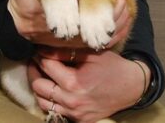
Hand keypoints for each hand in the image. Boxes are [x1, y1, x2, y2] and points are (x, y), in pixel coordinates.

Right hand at [9, 0, 116, 47]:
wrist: (17, 29)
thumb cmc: (22, 2)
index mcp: (56, 5)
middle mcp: (68, 23)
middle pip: (97, 10)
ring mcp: (74, 37)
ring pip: (103, 28)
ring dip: (116, 13)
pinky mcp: (78, 45)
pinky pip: (103, 41)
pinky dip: (117, 30)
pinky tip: (123, 18)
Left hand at [28, 49, 149, 122]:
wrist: (130, 87)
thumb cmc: (112, 67)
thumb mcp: (90, 54)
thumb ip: (65, 53)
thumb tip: (44, 49)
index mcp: (74, 82)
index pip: (46, 66)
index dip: (40, 55)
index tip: (39, 49)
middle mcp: (71, 101)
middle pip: (38, 86)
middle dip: (34, 71)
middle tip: (36, 61)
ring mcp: (74, 113)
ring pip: (42, 102)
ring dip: (39, 88)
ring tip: (42, 75)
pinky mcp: (78, 120)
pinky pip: (55, 111)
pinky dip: (50, 100)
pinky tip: (54, 88)